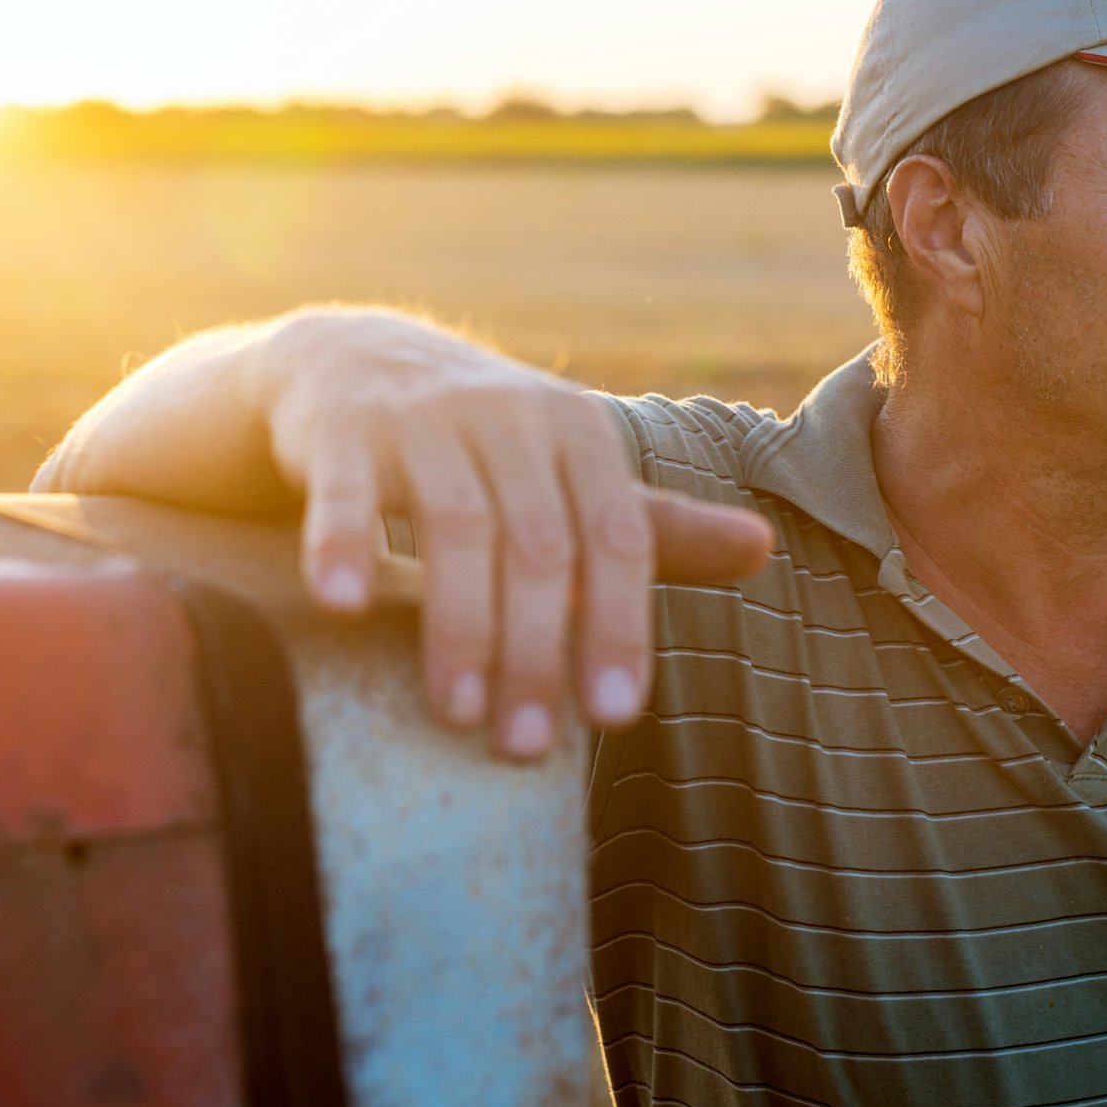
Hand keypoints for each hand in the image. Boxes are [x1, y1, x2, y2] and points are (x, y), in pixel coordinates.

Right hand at [255, 311, 772, 758]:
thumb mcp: (574, 471)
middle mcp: (511, 417)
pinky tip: (342, 605)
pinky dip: (344, 543)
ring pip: (455, 525)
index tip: (615, 716)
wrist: (359, 359)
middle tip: (522, 748)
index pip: (617, 539)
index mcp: (580, 433)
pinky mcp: (345, 428)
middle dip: (536, 652)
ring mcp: (425, 419)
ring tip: (457, 715)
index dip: (619, 627)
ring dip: (459, 625)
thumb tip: (763, 549)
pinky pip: (346, 490)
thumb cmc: (487, 441)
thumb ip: (655, 526)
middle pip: (538, 545)